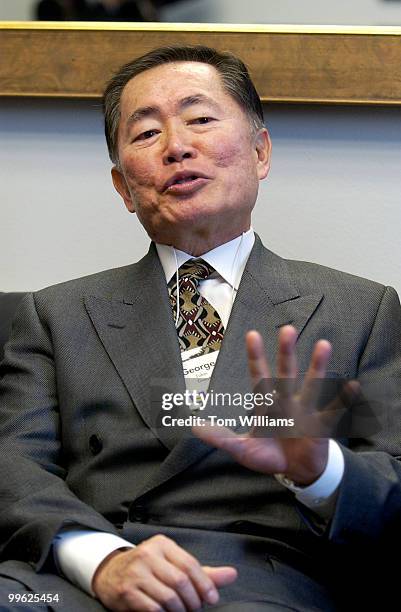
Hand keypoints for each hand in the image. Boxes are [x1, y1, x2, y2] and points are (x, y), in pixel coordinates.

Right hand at [92, 534, 236, 610]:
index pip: (189, 564)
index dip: (204, 584)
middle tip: (195, 609)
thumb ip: (203, 571)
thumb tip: (232, 574)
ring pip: (168, 597)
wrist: (110, 573)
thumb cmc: (147, 569)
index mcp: (162, 544)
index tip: (212, 599)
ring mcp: (135, 573)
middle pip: (180, 581)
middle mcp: (148, 554)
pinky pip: (153, 608)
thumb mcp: (172, 564)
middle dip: (193, 601)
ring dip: (180, 611)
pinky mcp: (126, 591)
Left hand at [193, 325, 337, 485]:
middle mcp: (286, 400)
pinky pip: (333, 411)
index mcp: (267, 403)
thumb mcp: (242, 449)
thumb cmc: (269, 455)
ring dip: (317, 366)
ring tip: (323, 345)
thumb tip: (194, 428)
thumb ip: (221, 438)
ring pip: (312, 384)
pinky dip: (343, 400)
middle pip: (286, 372)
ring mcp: (305, 410)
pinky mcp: (321, 425)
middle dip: (286, 352)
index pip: (259, 376)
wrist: (295, 471)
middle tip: (287, 329)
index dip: (256, 357)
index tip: (252, 335)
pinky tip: (352, 386)